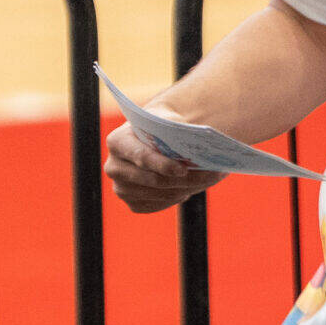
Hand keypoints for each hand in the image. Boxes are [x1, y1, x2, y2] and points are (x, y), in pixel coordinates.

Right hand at [103, 109, 222, 213]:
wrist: (155, 141)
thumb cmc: (161, 128)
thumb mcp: (166, 120)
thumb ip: (174, 127)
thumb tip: (192, 139)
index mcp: (117, 142)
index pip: (140, 156)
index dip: (163, 165)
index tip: (183, 169)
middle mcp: (114, 167)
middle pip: (153, 180)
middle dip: (184, 179)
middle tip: (211, 175)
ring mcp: (122, 188)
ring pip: (160, 194)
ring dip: (186, 188)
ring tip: (206, 178)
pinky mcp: (133, 203)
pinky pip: (159, 204)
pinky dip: (177, 197)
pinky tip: (185, 186)